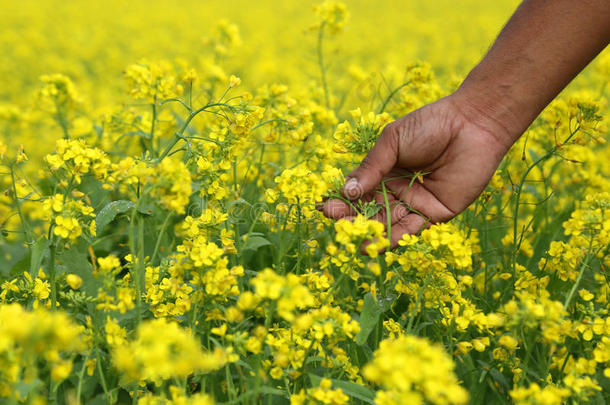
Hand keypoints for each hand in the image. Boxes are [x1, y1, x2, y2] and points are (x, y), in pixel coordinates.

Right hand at [322, 92, 512, 247]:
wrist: (472, 124)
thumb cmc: (430, 124)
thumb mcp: (393, 141)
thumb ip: (371, 167)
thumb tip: (346, 190)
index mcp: (384, 171)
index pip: (357, 190)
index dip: (341, 199)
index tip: (324, 205)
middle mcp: (397, 190)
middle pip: (369, 210)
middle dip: (352, 217)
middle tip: (335, 221)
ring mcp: (415, 203)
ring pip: (388, 223)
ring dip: (370, 233)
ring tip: (354, 239)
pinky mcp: (435, 214)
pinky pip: (412, 229)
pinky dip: (394, 238)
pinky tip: (377, 243)